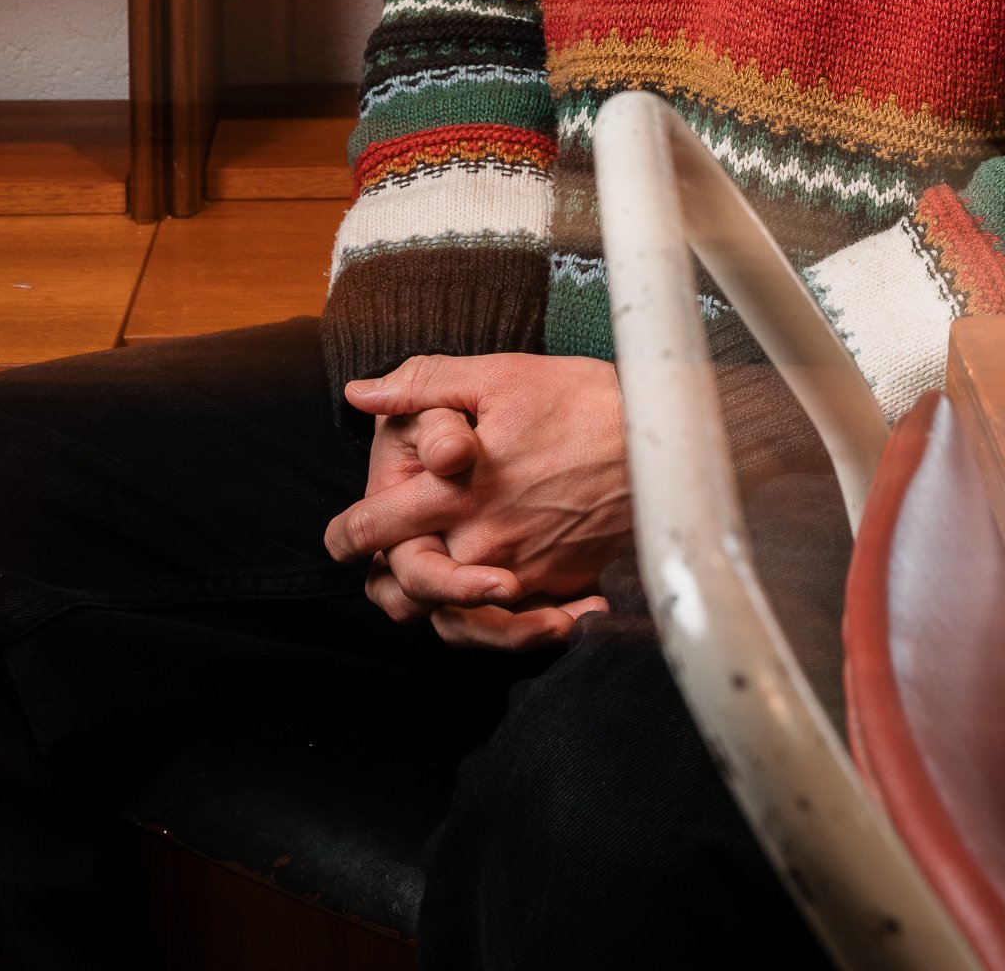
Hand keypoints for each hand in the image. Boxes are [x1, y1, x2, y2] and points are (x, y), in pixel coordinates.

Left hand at [325, 353, 631, 635]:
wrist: (665, 441)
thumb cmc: (582, 400)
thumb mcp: (499, 375)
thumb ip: (423, 386)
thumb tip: (359, 394)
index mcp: (458, 491)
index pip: (376, 529)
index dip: (346, 535)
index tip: (340, 537)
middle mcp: (484, 544)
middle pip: (406, 587)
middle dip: (385, 578)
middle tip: (375, 569)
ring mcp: (522, 574)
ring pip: (452, 618)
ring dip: (433, 607)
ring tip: (423, 587)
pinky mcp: (557, 588)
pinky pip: (505, 628)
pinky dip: (488, 624)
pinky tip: (486, 601)